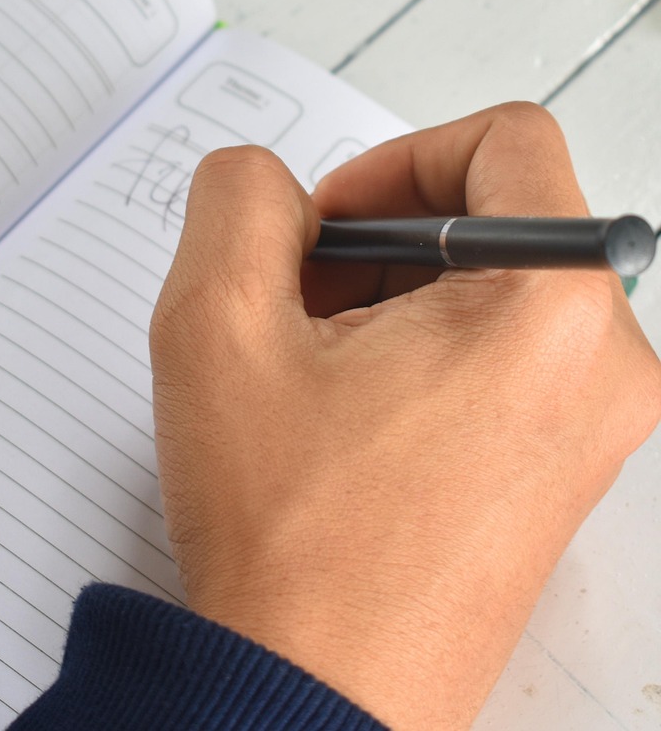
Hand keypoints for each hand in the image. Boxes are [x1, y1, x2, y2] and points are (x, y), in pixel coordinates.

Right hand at [149, 103, 660, 729]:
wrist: (312, 688)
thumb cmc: (289, 536)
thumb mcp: (216, 323)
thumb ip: (237, 200)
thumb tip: (264, 183)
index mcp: (551, 308)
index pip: (504, 142)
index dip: (392, 161)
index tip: (325, 225)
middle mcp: (602, 367)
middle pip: (495, 222)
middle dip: (376, 245)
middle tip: (294, 304)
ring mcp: (590, 430)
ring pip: (489, 295)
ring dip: (385, 305)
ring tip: (306, 375)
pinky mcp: (556, 474)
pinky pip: (496, 365)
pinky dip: (414, 360)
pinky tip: (339, 419)